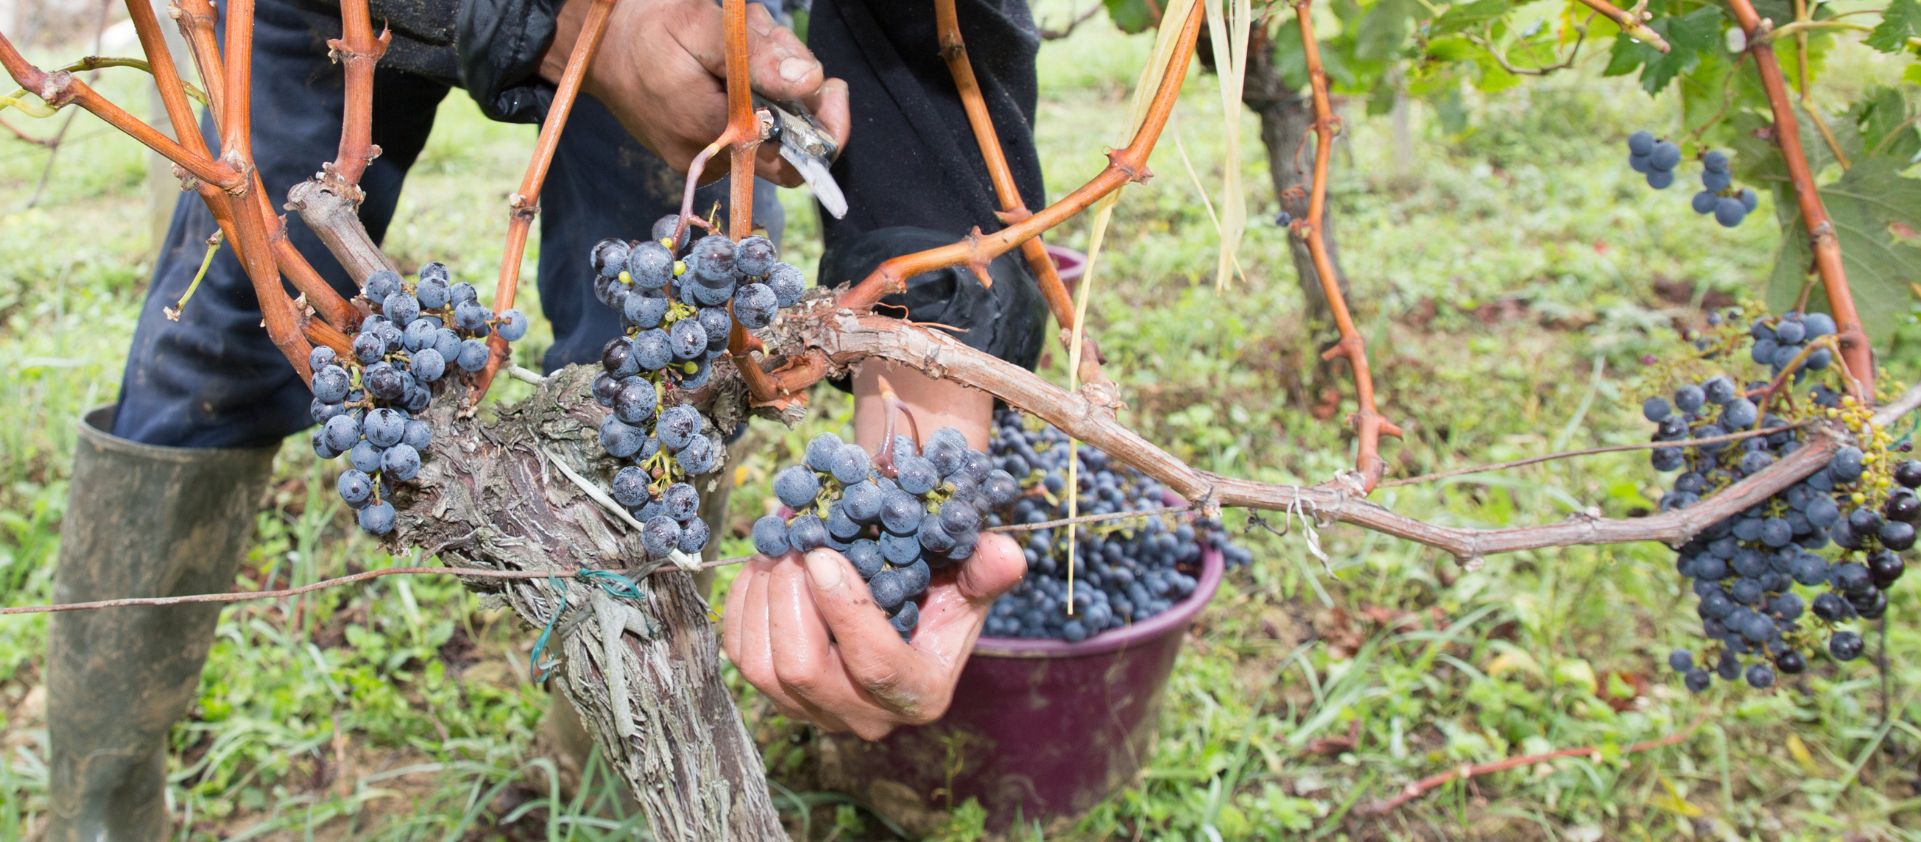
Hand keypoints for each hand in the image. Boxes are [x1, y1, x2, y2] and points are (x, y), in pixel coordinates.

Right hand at [541, 0, 850, 186]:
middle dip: (792, 87)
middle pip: (787, 137)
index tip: (832, 86)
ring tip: (738, 40)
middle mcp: (715, 160)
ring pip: (768, 126)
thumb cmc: (644, 29)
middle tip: (768, 38)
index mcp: (716, 136)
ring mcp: (707, 158)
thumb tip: (812, 82)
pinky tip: (728, 59)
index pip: (797, 159)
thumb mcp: (703, 28)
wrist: (593, 45)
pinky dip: (750, 90)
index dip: (825, 127)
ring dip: (769, 81)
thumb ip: (759, 58)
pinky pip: (744, 123)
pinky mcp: (701, 148)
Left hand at [722, 533, 1025, 739]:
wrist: (901, 607)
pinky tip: (763, 564)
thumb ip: (988, 569)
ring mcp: (813, 710)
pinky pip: (738, 653)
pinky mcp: (774, 694)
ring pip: (761, 667)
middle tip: (794, 543)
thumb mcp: (971, 580)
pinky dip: (742, 603)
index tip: (824, 554)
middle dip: (789, 598)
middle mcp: (864, 716)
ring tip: (778, 546)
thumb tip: (1004, 554)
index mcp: (919, 695)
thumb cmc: (940, 592)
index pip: (875, 666)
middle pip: (802, 671)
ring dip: (761, 596)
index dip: (844, 610)